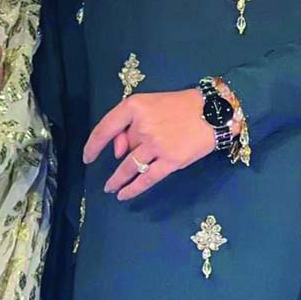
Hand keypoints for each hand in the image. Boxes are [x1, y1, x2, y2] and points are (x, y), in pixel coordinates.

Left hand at [83, 89, 216, 199]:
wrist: (213, 111)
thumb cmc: (179, 106)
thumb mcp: (149, 104)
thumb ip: (130, 125)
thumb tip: (118, 152)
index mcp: (134, 107)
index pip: (105, 128)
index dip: (93, 145)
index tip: (87, 157)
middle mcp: (143, 126)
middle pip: (122, 148)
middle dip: (120, 158)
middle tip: (115, 172)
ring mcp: (156, 145)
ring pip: (130, 167)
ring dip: (117, 180)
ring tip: (111, 189)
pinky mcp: (171, 161)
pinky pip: (147, 178)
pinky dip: (133, 189)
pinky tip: (124, 195)